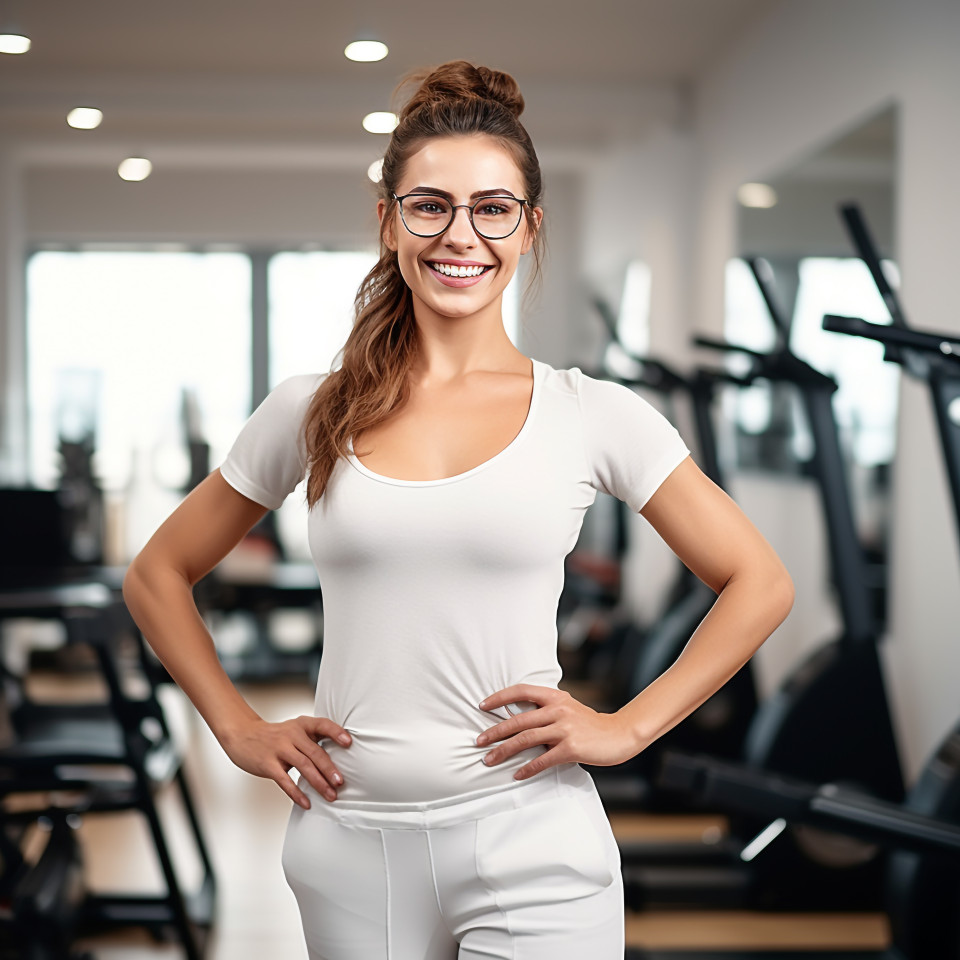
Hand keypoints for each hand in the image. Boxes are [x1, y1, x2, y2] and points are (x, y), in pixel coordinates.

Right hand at [218, 715, 351, 807]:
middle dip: (329, 769)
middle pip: (315, 752)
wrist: (242, 734)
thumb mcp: (294, 730)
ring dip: (318, 782)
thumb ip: (312, 740)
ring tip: (330, 794)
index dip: (336, 732)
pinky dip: (297, 793)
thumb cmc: (273, 736)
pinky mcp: (268, 764)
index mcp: (301, 725)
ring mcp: (279, 749)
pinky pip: (285, 780)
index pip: (322, 724)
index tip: (348, 742)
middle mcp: (292, 734)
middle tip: (340, 782)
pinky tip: (306, 802)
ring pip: (304, 766)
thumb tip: (336, 759)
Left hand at [476, 684, 639, 779]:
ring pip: (525, 739)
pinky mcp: (571, 747)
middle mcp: (557, 709)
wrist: (619, 734)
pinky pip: (543, 759)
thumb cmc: (590, 724)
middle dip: (494, 732)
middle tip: (478, 741)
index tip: (482, 706)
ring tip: (489, 760)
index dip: (499, 697)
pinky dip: (527, 768)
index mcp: (555, 697)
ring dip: (504, 751)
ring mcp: (564, 728)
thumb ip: (546, 709)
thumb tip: (517, 717)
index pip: (521, 691)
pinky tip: (517, 774)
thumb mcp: (568, 707)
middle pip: (518, 720)